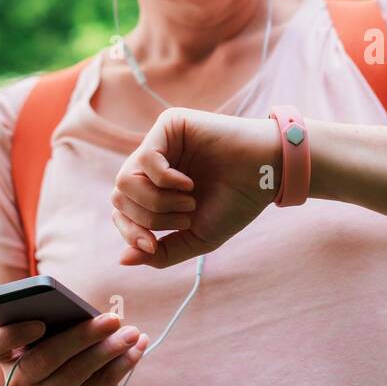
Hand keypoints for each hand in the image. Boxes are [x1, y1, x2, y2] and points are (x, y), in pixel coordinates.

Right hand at [0, 314, 149, 385]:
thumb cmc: (60, 351)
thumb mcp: (52, 336)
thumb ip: (59, 321)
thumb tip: (88, 313)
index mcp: (6, 355)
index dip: (11, 335)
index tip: (39, 322)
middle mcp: (18, 381)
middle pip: (45, 358)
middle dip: (82, 336)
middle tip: (113, 319)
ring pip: (77, 373)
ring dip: (109, 350)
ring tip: (132, 332)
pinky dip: (123, 364)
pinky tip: (139, 347)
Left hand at [110, 107, 281, 268]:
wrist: (267, 176)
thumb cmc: (236, 203)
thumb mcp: (197, 238)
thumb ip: (162, 253)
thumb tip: (123, 260)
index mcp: (157, 188)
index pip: (121, 211)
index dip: (130, 232)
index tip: (152, 244)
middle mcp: (153, 164)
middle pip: (119, 198)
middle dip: (149, 218)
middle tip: (185, 217)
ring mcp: (160, 143)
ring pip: (125, 180)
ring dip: (157, 201)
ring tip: (189, 201)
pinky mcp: (170, 125)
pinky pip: (146, 158)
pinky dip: (164, 180)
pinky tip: (188, 183)